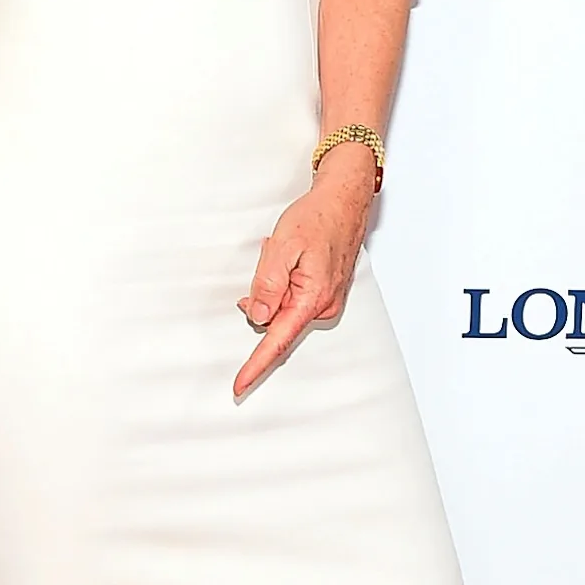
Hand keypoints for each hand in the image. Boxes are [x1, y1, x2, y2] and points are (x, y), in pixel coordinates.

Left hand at [233, 162, 375, 397]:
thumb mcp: (283, 246)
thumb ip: (268, 284)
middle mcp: (322, 305)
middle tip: (272, 254)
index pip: (277, 341)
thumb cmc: (318, 217)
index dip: (255, 365)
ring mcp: (326, 300)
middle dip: (264, 291)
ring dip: (275, 279)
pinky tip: (291, 255)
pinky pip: (292, 295)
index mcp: (312, 298)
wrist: (344, 199)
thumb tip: (259, 316)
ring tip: (285, 249)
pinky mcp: (324, 292)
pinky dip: (284, 277)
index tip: (239, 385)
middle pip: (275, 318)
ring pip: (282, 304)